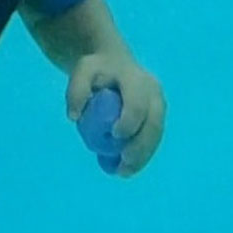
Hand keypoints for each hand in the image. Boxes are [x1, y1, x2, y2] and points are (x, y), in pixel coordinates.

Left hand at [66, 53, 164, 177]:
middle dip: (140, 147)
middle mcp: (152, 90)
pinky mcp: (157, 115)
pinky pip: (154, 137)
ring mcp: (158, 103)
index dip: (129, 121)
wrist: (113, 60)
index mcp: (135, 78)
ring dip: (143, 156)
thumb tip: (74, 117)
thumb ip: (76, 90)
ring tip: (123, 172)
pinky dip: (143, 154)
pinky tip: (129, 167)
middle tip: (122, 164)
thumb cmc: (97, 69)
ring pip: (157, 133)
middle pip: (153, 123)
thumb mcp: (82, 71)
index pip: (137, 103)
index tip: (114, 135)